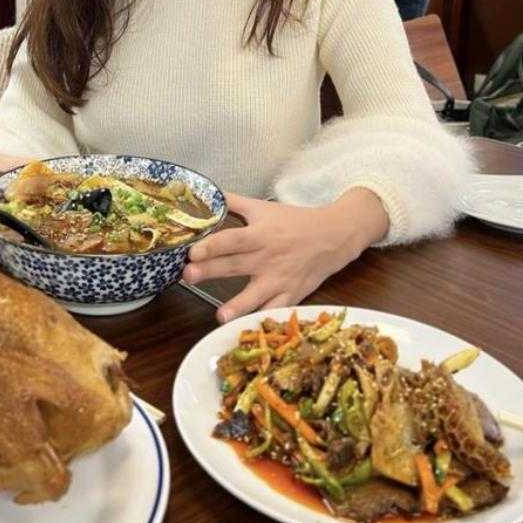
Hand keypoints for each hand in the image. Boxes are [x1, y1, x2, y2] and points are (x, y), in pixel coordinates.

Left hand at [181, 189, 388, 322]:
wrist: (334, 236)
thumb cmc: (294, 222)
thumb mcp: (263, 208)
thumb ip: (233, 202)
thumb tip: (206, 195)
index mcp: (260, 234)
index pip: (233, 239)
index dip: (212, 245)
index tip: (192, 252)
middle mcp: (268, 257)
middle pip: (236, 265)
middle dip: (210, 271)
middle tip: (188, 276)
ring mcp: (280, 279)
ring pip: (256, 295)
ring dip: (237, 306)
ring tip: (220, 316)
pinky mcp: (291, 295)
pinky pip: (276, 309)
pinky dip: (263, 318)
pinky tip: (248, 327)